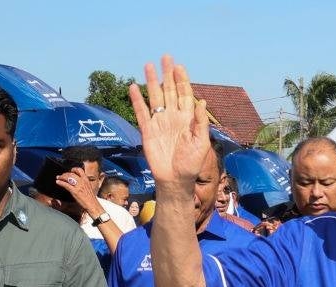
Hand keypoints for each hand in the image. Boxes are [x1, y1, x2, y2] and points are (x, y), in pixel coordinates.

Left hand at [56, 167, 102, 217]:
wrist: (93, 205)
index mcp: (86, 180)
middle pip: (72, 174)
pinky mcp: (75, 191)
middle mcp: (83, 181)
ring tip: (58, 178)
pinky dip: (61, 183)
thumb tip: (77, 182)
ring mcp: (79, 186)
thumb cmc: (91, 198)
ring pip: (68, 178)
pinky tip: (58, 182)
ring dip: (62, 177)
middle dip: (65, 174)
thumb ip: (84, 183)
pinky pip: (66, 185)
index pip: (79, 170)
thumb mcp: (89, 188)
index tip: (70, 171)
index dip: (73, 169)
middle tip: (61, 176)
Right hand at [130, 55, 209, 187]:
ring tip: (149, 66)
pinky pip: (141, 112)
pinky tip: (133, 87)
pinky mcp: (147, 131)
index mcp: (188, 119)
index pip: (185, 95)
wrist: (175, 180)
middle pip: (170, 91)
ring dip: (152, 82)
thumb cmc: (191, 164)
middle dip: (168, 75)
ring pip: (155, 98)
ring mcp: (160, 123)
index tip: (179, 67)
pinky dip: (137, 100)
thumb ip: (200, 123)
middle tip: (166, 57)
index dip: (182, 81)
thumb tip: (202, 102)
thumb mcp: (201, 143)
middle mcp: (173, 117)